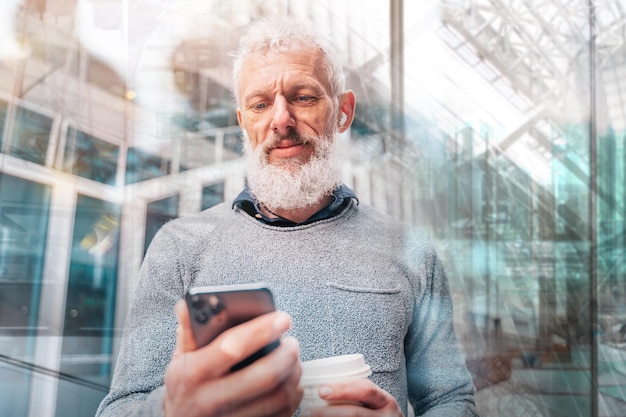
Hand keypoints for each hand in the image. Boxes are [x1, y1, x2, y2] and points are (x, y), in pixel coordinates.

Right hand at [163, 300, 302, 416]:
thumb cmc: (186, 386)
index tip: (283, 318)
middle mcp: (209, 400)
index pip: (232, 347)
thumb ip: (189, 331)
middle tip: (293, 343)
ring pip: (278, 398)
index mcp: (192, 373)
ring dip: (293, 375)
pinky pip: (281, 415)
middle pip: (264, 376)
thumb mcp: (180, 359)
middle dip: (287, 354)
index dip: (261, 331)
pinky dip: (292, 397)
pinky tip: (290, 383)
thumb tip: (188, 303)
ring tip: (294, 361)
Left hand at [302, 379, 402, 416]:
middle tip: (308, 410)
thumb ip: (357, 393)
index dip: (343, 389)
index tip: (321, 390)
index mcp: (386, 401)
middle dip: (328, 411)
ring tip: (309, 416)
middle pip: (354, 413)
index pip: (365, 390)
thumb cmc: (377, 413)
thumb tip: (322, 387)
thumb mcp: (375, 402)